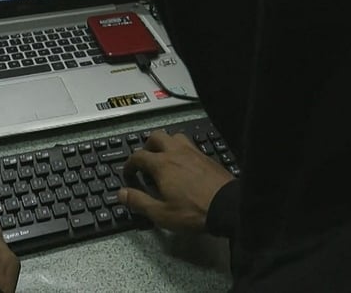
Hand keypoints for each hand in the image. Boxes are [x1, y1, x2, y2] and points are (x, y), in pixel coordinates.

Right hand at [119, 129, 234, 231]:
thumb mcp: (161, 213)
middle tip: (145, 160)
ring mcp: (193, 153)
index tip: (129, 174)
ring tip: (165, 158)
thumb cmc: (194, 211)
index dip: (129, 164)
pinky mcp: (207, 157)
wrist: (228, 207)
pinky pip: (190, 145)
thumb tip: (122, 194)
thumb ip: (139, 201)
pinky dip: (182, 151)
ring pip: (175, 137)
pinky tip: (184, 165)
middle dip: (147, 146)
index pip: (138, 156)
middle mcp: (176, 153)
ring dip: (166, 144)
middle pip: (156, 137)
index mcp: (162, 165)